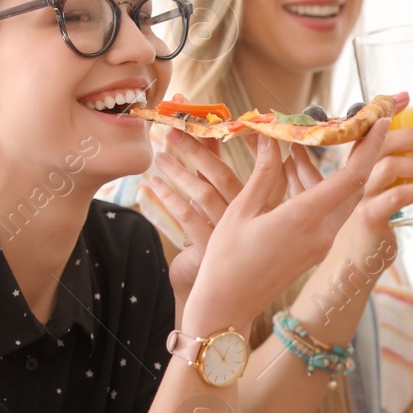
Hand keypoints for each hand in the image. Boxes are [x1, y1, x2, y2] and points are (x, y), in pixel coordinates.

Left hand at [146, 123, 243, 311]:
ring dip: (178, 172)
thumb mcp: (219, 200)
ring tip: (158, 156)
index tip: (213, 117)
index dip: (233, 140)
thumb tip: (206, 127)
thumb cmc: (218, 241)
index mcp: (261, 202)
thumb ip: (215, 167)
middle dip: (196, 149)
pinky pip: (186, 219)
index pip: (252, 163)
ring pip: (203, 195)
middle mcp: (250, 218)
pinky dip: (166, 200)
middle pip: (223, 176)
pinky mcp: (209, 250)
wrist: (218, 295)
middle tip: (171, 130)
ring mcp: (230, 235)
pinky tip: (151, 188)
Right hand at [184, 122, 387, 334]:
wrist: (227, 307)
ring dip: (332, 170)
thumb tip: (270, 137)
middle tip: (357, 123)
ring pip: (340, 198)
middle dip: (360, 153)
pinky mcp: (313, 250)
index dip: (370, 147)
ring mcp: (320, 243)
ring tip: (309, 142)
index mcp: (305, 219)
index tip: (380, 120)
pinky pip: (326, 211)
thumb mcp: (241, 211)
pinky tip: (293, 170)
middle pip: (354, 186)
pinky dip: (317, 187)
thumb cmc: (226, 261)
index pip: (352, 177)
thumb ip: (262, 173)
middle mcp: (321, 232)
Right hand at [324, 93, 412, 292]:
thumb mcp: (376, 203)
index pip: (367, 133)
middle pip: (380, 143)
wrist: (348, 271)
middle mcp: (351, 180)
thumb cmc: (364, 236)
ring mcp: (357, 199)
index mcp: (352, 172)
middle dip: (412, 133)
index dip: (384, 112)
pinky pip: (395, 196)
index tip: (406, 97)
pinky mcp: (367, 218)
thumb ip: (391, 184)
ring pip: (389, 166)